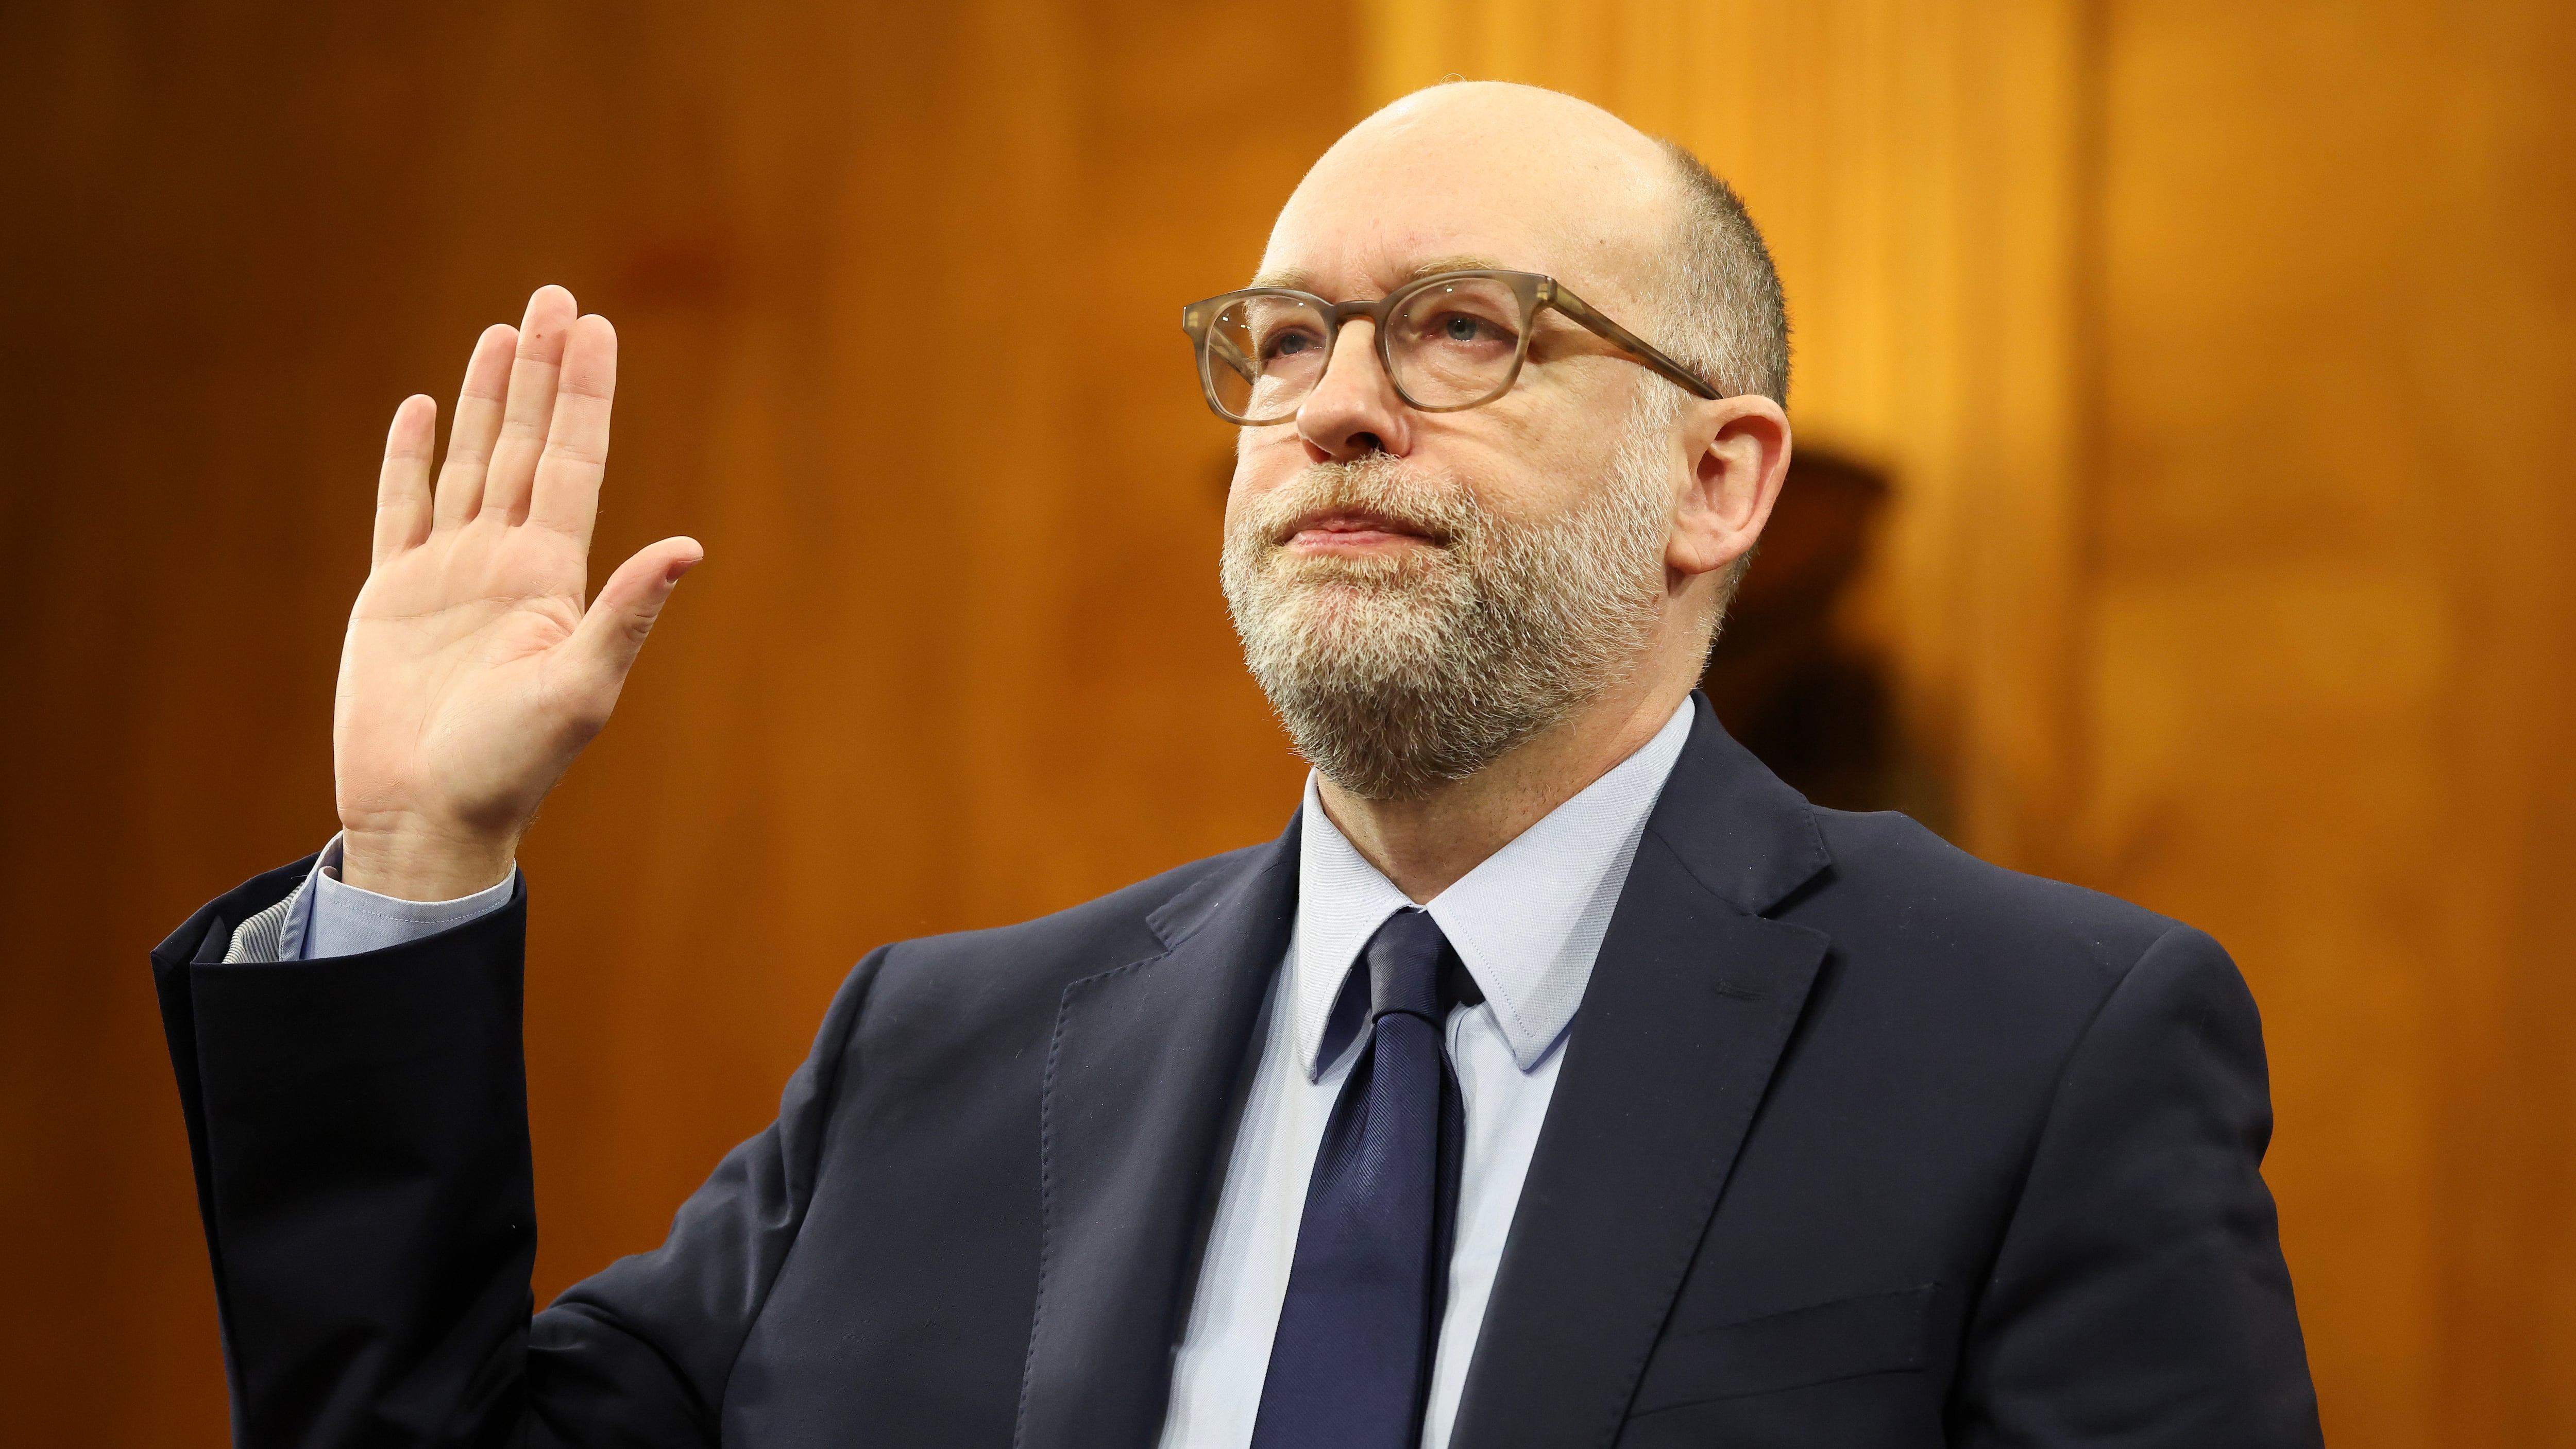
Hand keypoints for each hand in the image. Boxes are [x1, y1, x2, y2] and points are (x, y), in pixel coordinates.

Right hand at [333, 285, 700, 899]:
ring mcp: (449, 574)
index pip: (572, 462)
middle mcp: (506, 562)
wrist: (431, 815)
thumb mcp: (581, 686)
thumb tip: (689, 547)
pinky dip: (409, 458)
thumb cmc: (512, 765)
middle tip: (555, 297)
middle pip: (526, 444)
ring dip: (484, 398)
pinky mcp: (393, 595)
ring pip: (470, 462)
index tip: (597, 328)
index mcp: (553, 576)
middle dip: (541, 372)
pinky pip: (401, 510)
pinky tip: (421, 410)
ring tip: (503, 331)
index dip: (583, 395)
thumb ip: (628, 613)